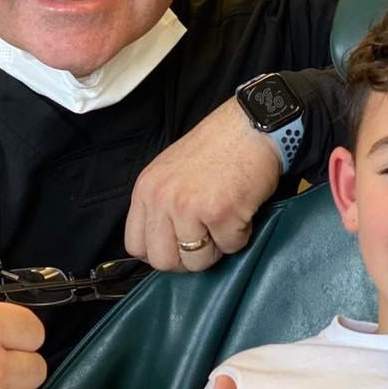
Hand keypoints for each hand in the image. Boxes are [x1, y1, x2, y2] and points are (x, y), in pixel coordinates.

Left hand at [125, 97, 281, 269]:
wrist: (251, 126)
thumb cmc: (218, 147)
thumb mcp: (170, 171)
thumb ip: (161, 205)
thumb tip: (165, 244)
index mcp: (146, 189)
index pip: (136, 246)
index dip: (161, 252)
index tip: (180, 247)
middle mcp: (162, 199)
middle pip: (164, 261)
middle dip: (189, 259)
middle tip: (208, 239)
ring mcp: (189, 207)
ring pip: (197, 262)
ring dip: (217, 247)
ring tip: (227, 220)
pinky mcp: (220, 213)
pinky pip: (230, 247)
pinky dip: (242, 234)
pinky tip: (243, 209)